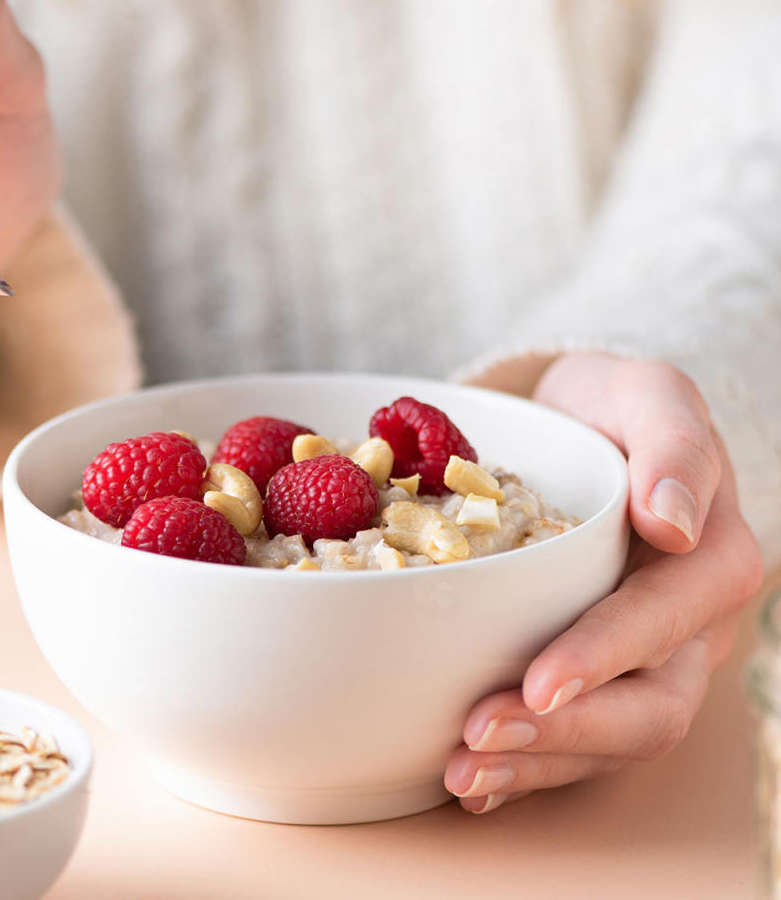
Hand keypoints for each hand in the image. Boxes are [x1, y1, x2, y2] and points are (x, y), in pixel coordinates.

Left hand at [445, 353, 763, 812]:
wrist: (582, 427)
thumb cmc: (613, 408)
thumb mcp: (647, 393)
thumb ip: (673, 444)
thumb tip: (675, 524)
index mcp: (711, 559)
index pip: (666, 620)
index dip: (606, 656)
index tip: (539, 680)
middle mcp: (690, 626)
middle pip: (649, 706)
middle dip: (565, 731)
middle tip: (479, 734)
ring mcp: (650, 661)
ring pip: (612, 739)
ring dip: (538, 765)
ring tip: (462, 774)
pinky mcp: (603, 677)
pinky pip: (578, 739)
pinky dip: (528, 768)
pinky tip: (477, 781)